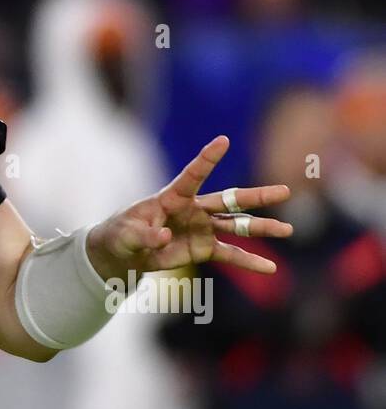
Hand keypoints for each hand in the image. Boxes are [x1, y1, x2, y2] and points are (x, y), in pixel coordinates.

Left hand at [85, 135, 291, 282]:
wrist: (124, 253)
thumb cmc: (121, 235)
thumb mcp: (126, 234)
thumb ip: (144, 235)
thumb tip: (164, 237)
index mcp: (173, 196)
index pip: (193, 174)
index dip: (208, 158)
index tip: (224, 140)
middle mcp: (194, 209)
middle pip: (230, 199)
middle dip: (257, 196)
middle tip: (285, 191)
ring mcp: (202, 228)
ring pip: (237, 225)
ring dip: (262, 228)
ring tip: (288, 229)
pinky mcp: (204, 248)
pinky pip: (231, 254)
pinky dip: (250, 262)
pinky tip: (270, 268)